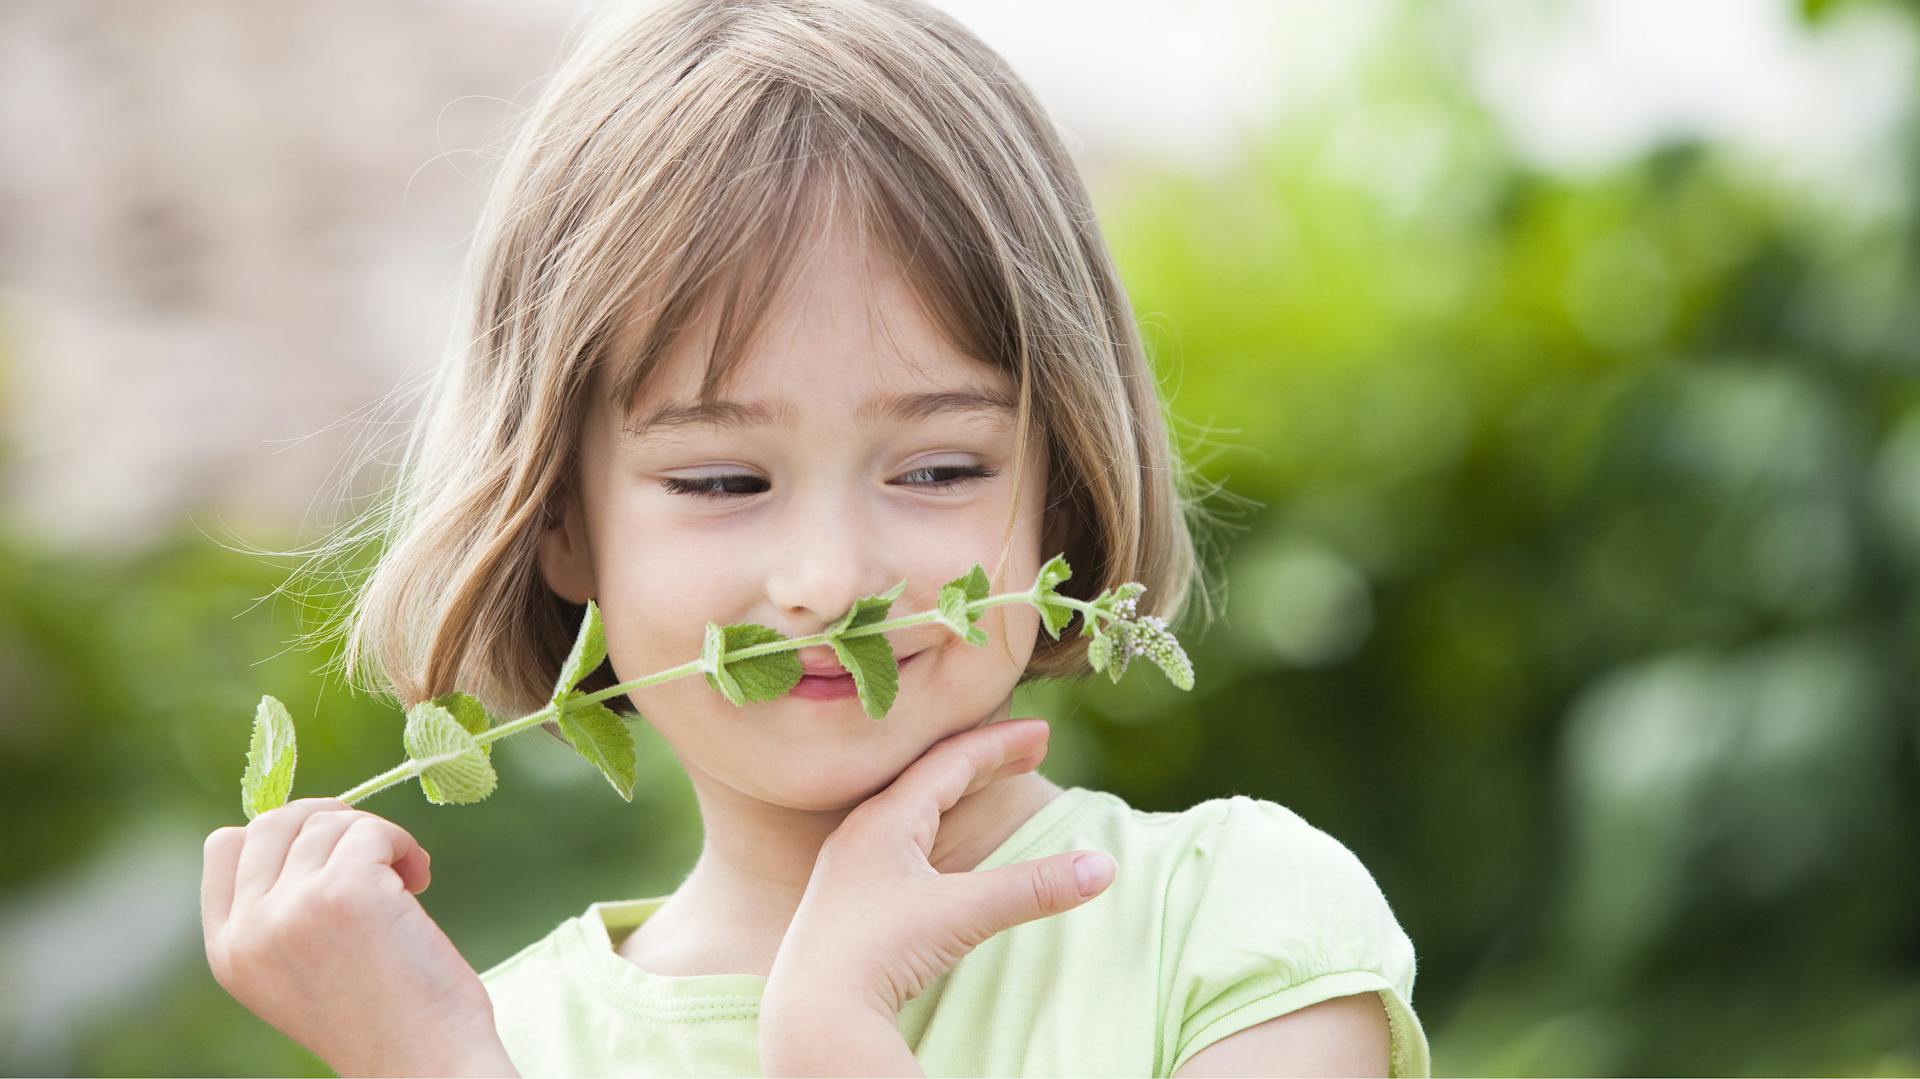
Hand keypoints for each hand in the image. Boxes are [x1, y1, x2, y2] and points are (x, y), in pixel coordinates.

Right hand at [201, 797, 515, 1076]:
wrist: (422, 1064)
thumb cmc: (379, 1017)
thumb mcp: (298, 969)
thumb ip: (282, 910)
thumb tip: (313, 825)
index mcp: (229, 951)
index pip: (227, 847)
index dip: (285, 833)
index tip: (332, 848)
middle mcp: (249, 929)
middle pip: (275, 822)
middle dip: (332, 821)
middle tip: (377, 851)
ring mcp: (292, 908)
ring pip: (329, 822)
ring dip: (378, 837)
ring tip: (408, 878)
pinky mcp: (344, 892)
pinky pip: (369, 831)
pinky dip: (402, 843)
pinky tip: (420, 879)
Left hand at [762, 717, 1115, 1022]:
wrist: (813, 1015)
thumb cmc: (878, 953)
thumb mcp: (963, 913)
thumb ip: (1032, 888)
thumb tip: (1104, 867)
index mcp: (884, 819)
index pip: (949, 762)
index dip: (999, 744)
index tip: (1042, 732)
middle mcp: (861, 833)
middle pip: (929, 778)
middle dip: (983, 761)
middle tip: (1030, 750)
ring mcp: (850, 867)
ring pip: (910, 810)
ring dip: (954, 792)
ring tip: (987, 782)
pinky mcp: (847, 902)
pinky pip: (897, 842)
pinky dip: (932, 827)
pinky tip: (939, 847)